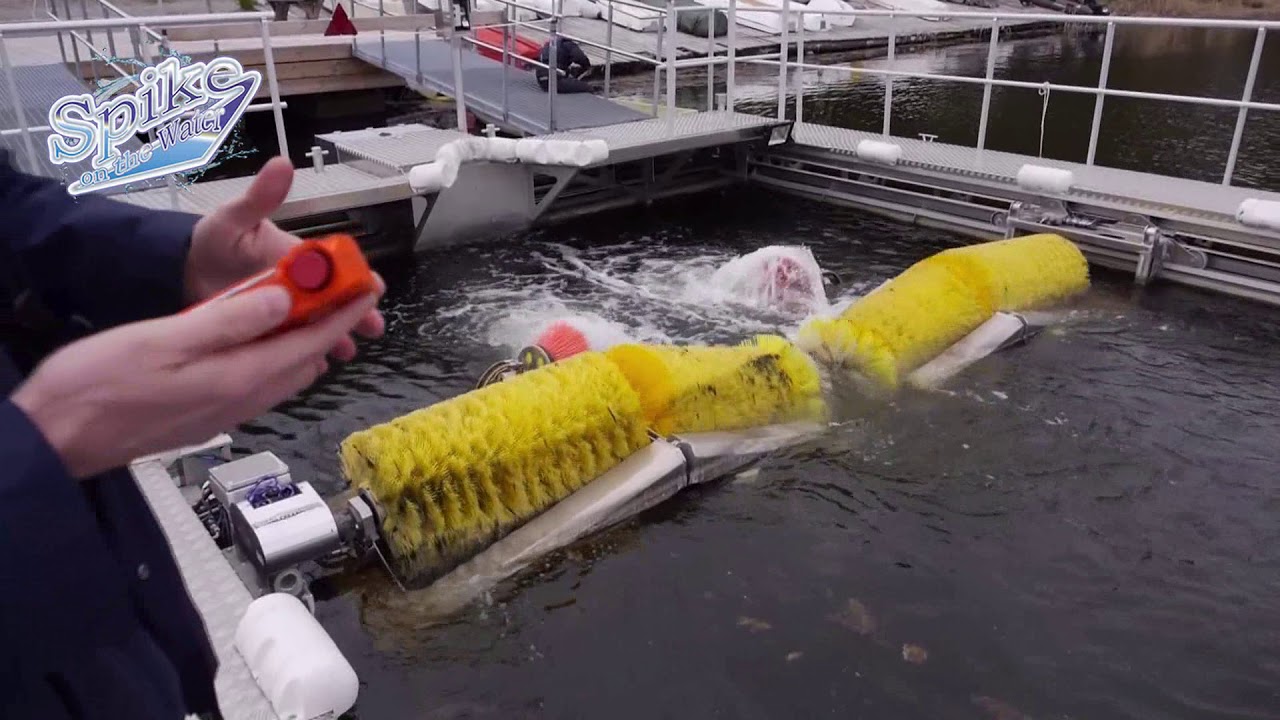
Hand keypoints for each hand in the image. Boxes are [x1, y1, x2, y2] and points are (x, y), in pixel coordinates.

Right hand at [10, 284, 380, 478]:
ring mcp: (226, 412)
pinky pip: (260, 383)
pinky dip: (275, 357)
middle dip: (330, 323)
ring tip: (308, 305)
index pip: (312, 341)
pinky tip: (261, 340)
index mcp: (239, 377)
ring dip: (303, 340)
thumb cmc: (98, 387)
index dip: (344, 312)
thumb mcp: (165, 341)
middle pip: (305, 358)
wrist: (58, 438)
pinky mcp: (207, 415)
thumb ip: (229, 321)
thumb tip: (284, 302)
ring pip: (284, 373)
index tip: (369, 287)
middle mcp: (243, 400)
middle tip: (341, 288)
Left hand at [184, 156, 384, 360]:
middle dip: (359, 313)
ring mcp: (286, 311)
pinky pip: (294, 344)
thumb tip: (282, 163)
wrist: (181, 271)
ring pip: (320, 325)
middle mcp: (299, 286)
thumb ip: (260, 197)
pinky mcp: (269, 331)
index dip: (359, 277)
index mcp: (299, 258)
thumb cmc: (212, 241)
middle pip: (338, 300)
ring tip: (347, 352)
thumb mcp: (234, 218)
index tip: (374, 287)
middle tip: (373, 327)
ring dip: (337, 337)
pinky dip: (307, 354)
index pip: (338, 267)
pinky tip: (314, 366)